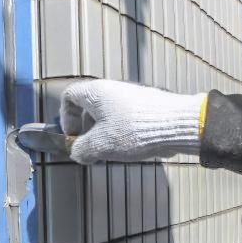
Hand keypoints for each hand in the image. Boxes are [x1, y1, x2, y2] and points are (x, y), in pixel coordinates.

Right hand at [60, 79, 205, 163]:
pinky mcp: (146, 106)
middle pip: (89, 108)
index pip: (69, 96)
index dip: (66, 118)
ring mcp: (131, 96)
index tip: (74, 135)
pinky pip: (125, 118)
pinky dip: (122, 133)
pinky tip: (131, 148)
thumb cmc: (135, 131)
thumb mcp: (99, 146)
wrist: (176, 125)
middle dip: (87, 130)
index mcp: (96, 93)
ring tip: (111, 151)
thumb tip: (78, 153)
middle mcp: (112, 90)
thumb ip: (81, 150)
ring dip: (105, 134)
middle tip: (91, 148)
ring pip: (108, 115)